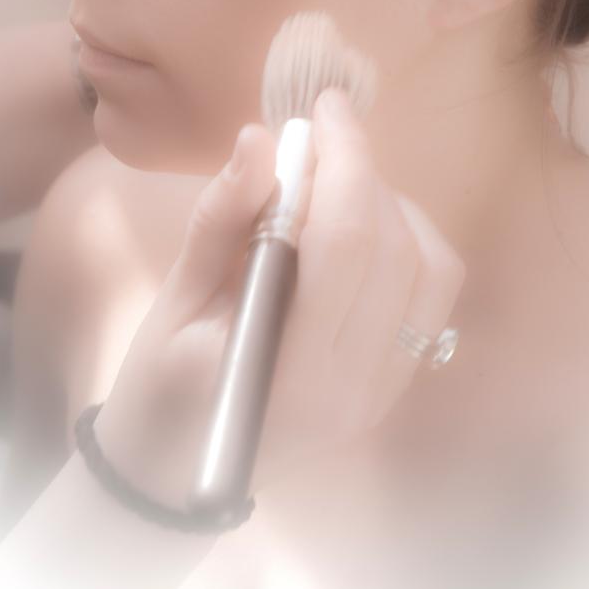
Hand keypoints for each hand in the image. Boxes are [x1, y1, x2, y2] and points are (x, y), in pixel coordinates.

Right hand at [91, 87, 466, 510]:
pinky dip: (407, 241)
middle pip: (394, 247)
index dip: (343, 158)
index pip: (346, 242)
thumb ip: (222, 220)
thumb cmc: (158, 391)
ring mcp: (384, 390)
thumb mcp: (175, 302)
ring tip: (337, 184)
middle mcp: (357, 386)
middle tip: (320, 136)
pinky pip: (430, 296)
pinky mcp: (393, 384)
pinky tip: (360, 226)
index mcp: (296, 373)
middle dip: (364, 171)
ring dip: (392, 205)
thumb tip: (261, 138)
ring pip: (430, 267)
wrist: (173, 481)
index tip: (323, 107)